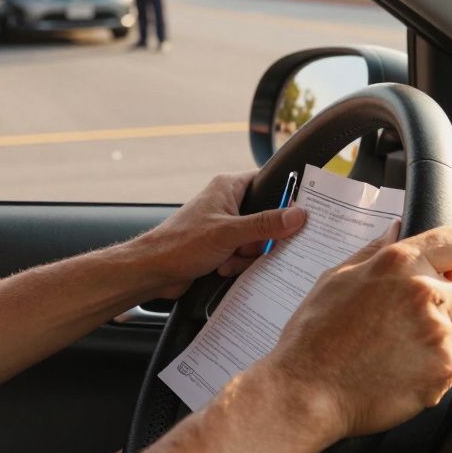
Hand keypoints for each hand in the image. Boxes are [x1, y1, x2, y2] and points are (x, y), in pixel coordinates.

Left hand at [131, 171, 307, 298]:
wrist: (153, 270)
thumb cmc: (180, 243)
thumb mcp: (229, 233)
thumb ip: (265, 225)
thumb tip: (297, 215)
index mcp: (228, 187)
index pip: (268, 182)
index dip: (285, 197)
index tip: (298, 213)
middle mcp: (227, 203)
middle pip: (266, 218)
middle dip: (260, 239)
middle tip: (248, 246)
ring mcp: (224, 226)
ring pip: (256, 240)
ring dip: (246, 254)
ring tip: (227, 258)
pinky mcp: (221, 246)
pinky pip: (243, 254)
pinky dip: (236, 263)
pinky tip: (221, 267)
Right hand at [259, 223, 451, 441]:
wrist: (307, 392)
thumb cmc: (314, 337)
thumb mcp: (335, 279)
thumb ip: (375, 252)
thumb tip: (396, 230)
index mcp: (398, 264)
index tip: (450, 272)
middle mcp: (423, 293)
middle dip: (444, 310)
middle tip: (402, 326)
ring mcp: (437, 334)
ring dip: (431, 345)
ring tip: (388, 354)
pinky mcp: (443, 371)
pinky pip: (447, 369)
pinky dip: (426, 374)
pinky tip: (392, 373)